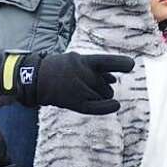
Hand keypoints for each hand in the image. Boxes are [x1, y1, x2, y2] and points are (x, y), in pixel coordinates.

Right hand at [12, 52, 134, 114]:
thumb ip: (95, 67)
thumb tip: (114, 79)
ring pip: (105, 94)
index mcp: (82, 60)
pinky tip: (115, 104)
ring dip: (101, 94)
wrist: (34, 80)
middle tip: (84, 82)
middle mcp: (83, 74)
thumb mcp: (74, 60)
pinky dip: (108, 106)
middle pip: (107, 83)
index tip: (131, 65)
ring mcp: (80, 89)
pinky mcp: (76, 103)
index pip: (107, 61)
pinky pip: (99, 107)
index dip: (121, 64)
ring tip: (82, 90)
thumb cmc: (56, 68)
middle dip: (102, 84)